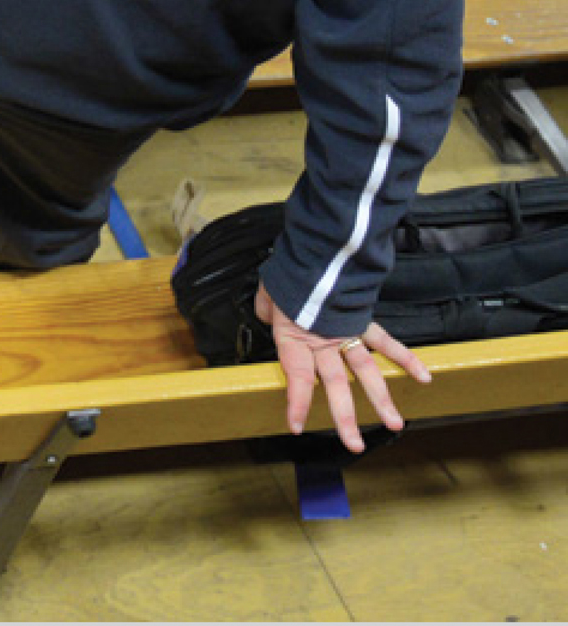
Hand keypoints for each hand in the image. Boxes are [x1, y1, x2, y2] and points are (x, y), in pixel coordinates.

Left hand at [254, 283, 430, 453]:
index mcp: (297, 336)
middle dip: (345, 417)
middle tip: (355, 445)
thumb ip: (268, 308)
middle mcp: (324, 340)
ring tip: (394, 424)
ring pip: (365, 371)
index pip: (297, 377)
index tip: (296, 427)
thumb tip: (268, 314)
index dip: (297, 403)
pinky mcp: (362, 320)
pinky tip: (424, 376)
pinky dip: (405, 358)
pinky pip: (386, 341)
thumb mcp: (270, 291)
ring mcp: (346, 332)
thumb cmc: (289, 270)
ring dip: (381, 399)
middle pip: (336, 385)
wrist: (316, 247)